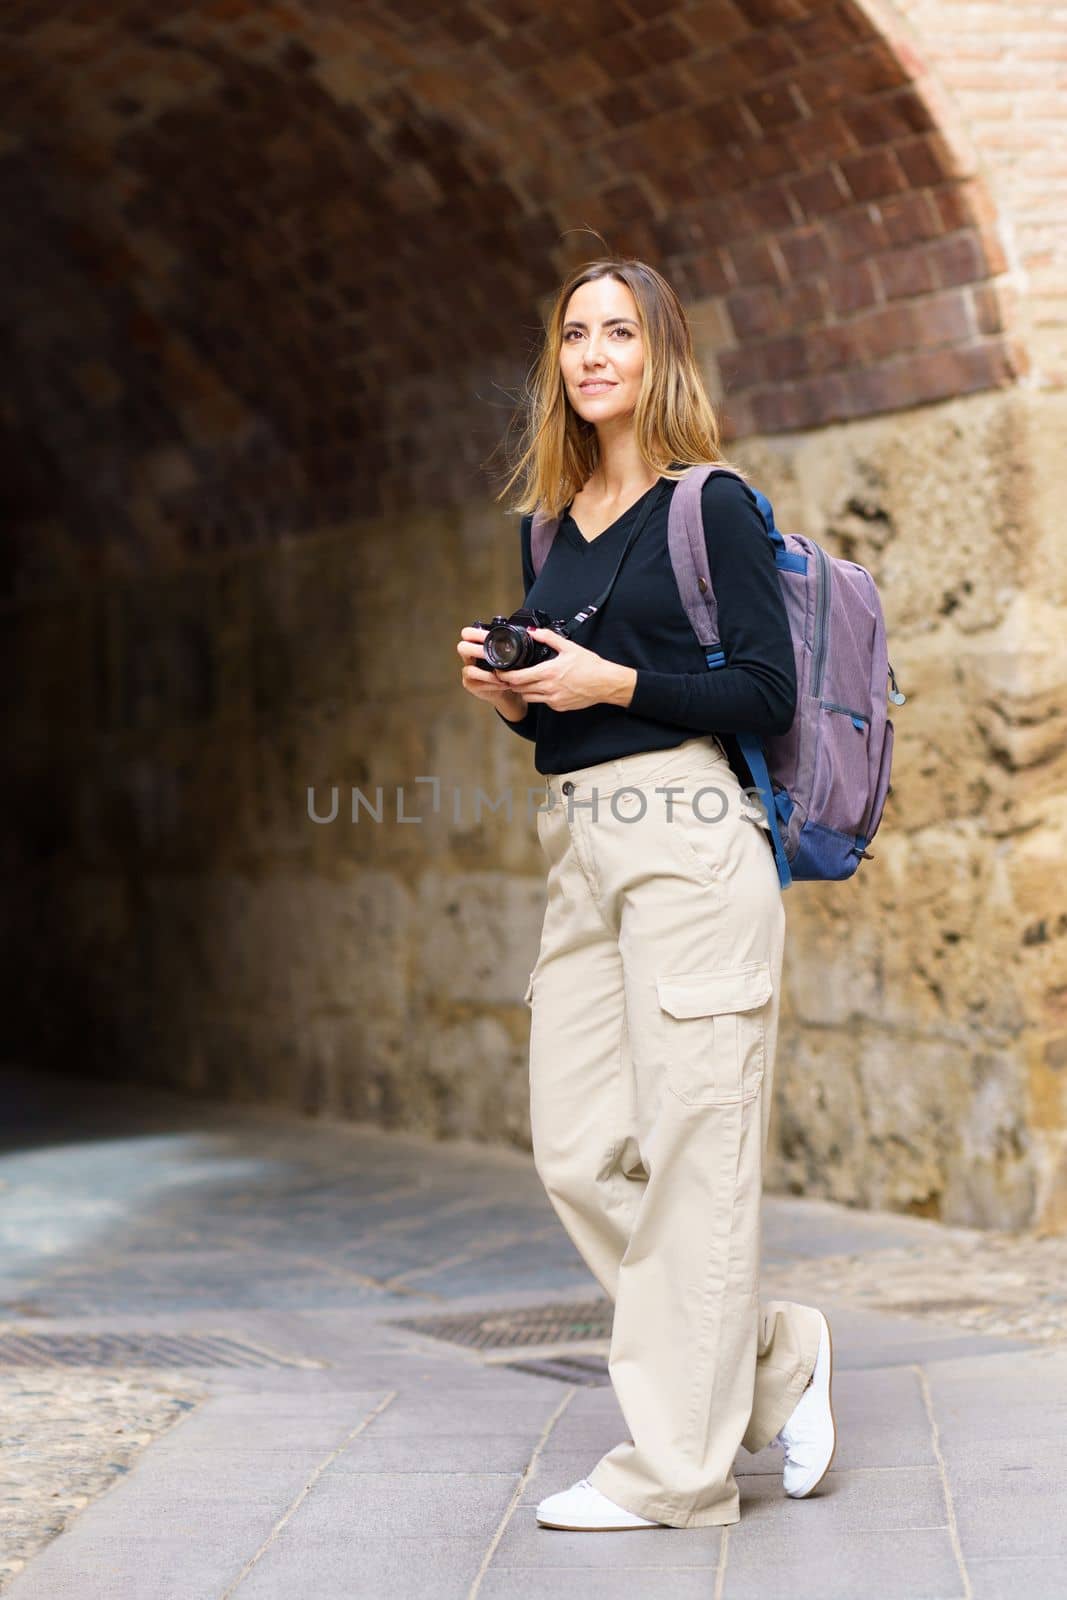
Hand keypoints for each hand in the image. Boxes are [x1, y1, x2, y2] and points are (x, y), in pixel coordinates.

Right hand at [457, 626, 529, 719]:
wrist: (510, 692)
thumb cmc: (510, 671)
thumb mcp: (513, 656)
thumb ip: (513, 645)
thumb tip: (530, 632)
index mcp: (479, 645)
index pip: (468, 633)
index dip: (476, 633)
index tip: (488, 636)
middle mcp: (471, 657)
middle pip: (462, 647)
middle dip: (477, 651)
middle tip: (490, 656)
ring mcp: (469, 671)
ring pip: (469, 669)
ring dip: (487, 673)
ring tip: (502, 676)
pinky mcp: (470, 685)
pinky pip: (477, 683)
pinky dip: (491, 683)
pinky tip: (502, 684)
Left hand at [493, 626, 636, 711]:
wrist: (605, 683)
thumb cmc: (590, 665)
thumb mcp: (569, 647)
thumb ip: (548, 638)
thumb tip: (533, 631)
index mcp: (548, 672)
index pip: (517, 677)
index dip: (505, 675)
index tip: (501, 670)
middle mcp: (548, 688)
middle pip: (519, 688)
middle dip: (512, 682)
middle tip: (510, 674)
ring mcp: (553, 699)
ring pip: (528, 697)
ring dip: (523, 689)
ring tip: (526, 680)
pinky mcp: (558, 706)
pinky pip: (542, 702)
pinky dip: (539, 695)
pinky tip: (545, 687)